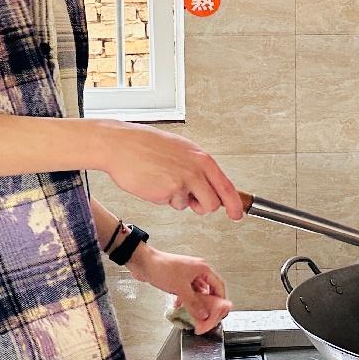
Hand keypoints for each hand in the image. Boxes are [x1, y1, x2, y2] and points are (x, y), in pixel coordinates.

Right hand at [89, 121, 243, 218]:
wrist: (121, 145)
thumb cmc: (145, 145)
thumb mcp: (180, 149)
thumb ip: (196, 167)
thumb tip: (207, 185)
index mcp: (201, 158)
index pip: (227, 186)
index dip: (235, 204)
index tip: (238, 214)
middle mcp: (195, 169)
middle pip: (213, 203)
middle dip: (202, 206)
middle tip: (190, 199)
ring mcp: (182, 182)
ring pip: (191, 206)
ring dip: (180, 201)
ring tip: (164, 182)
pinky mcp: (167, 192)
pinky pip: (171, 204)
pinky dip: (163, 198)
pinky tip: (154, 183)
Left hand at [128, 247, 232, 334]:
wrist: (144, 263)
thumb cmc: (162, 268)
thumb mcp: (181, 289)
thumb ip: (194, 303)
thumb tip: (203, 314)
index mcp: (202, 268)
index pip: (218, 285)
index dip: (220, 299)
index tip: (220, 311)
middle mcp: (197, 270)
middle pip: (208, 289)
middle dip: (207, 303)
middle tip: (206, 315)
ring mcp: (187, 275)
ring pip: (196, 292)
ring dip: (194, 303)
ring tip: (194, 314)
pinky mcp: (178, 279)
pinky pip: (187, 292)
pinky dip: (185, 300)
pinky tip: (180, 306)